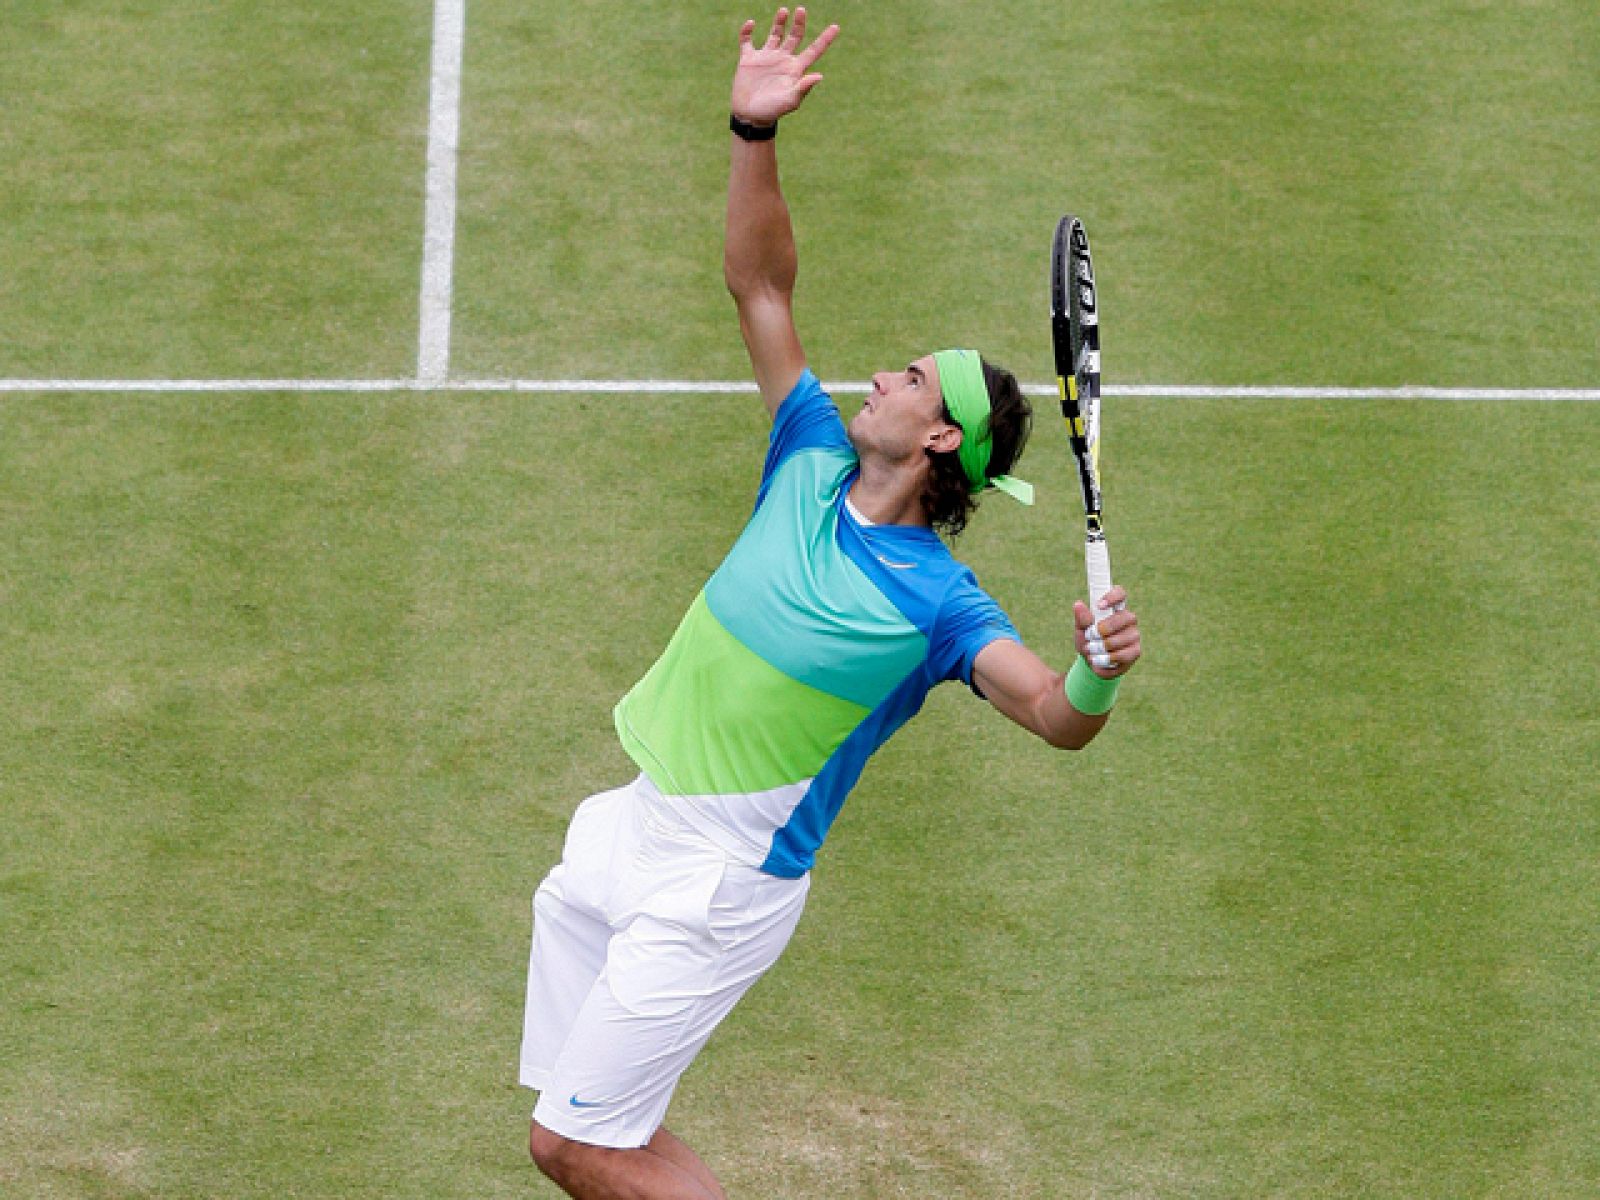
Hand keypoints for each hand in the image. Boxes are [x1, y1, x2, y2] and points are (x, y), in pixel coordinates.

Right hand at [732, 7, 839, 125]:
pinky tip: (751, 24)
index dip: (825, 39)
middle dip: (799, 23)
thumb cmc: (772, 111)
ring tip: (784, 11)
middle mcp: (782, 60)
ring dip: (779, 22)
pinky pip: (747, 41)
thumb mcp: (790, 101)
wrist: (750, 117)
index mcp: (795, 69)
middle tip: (801, 10)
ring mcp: (766, 58)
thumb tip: (819, 76)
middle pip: (795, 36)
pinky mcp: (749, 59)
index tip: (836, 27)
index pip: (814, 50)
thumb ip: (803, 87)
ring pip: (775, 34)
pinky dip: (747, 31)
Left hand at [1074, 586, 1140, 678]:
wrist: (1093, 663)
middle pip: (1123, 617)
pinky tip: (1100, 659)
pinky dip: (1108, 658)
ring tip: (1092, 650)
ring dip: (1103, 646)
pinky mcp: (1136, 651)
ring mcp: (1134, 634)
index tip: (1099, 606)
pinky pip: (1123, 654)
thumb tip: (1078, 604)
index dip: (1112, 597)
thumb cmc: (1089, 641)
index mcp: (1114, 608)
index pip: (1120, 593)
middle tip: (1091, 636)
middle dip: (1104, 629)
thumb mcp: (1081, 630)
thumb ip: (1082, 619)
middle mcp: (1128, 619)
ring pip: (1122, 638)